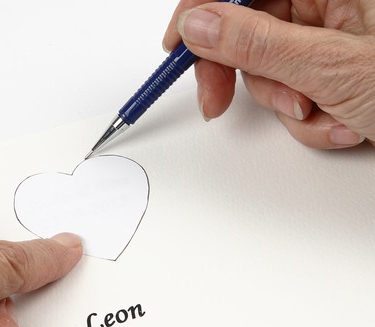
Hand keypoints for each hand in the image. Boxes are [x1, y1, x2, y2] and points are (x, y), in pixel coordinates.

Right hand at [164, 0, 374, 148]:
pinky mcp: (335, 68)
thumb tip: (199, 25)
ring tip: (324, 115)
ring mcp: (334, 35)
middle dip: (240, 73)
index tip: (176, 46)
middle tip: (218, 102)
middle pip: (249, 26)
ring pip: (271, 68)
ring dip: (287, 104)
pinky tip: (344, 122)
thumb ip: (258, 44)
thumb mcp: (333, 67)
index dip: (201, 8)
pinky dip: (311, 117)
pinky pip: (296, 90)